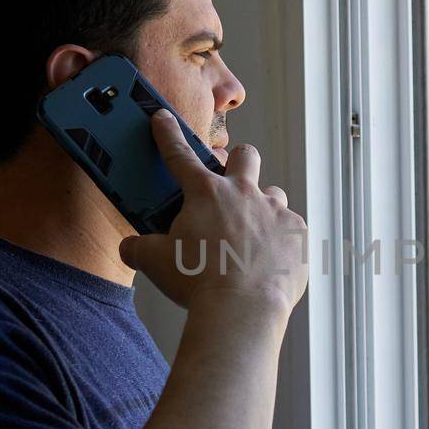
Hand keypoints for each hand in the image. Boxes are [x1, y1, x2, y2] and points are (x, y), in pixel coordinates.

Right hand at [119, 109, 308, 314]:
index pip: (179, 154)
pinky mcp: (298, 233)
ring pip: (273, 193)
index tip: (163, 118)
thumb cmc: (198, 283)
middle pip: (245, 156)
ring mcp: (275, 211)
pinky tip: (270, 260)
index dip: (167, 133)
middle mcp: (244, 193)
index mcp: (205, 193)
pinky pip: (291, 228)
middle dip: (237, 162)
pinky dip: (281, 240)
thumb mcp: (155, 263)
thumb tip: (130, 247)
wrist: (242, 309)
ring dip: (262, 207)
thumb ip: (139, 248)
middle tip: (230, 184)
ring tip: (251, 235)